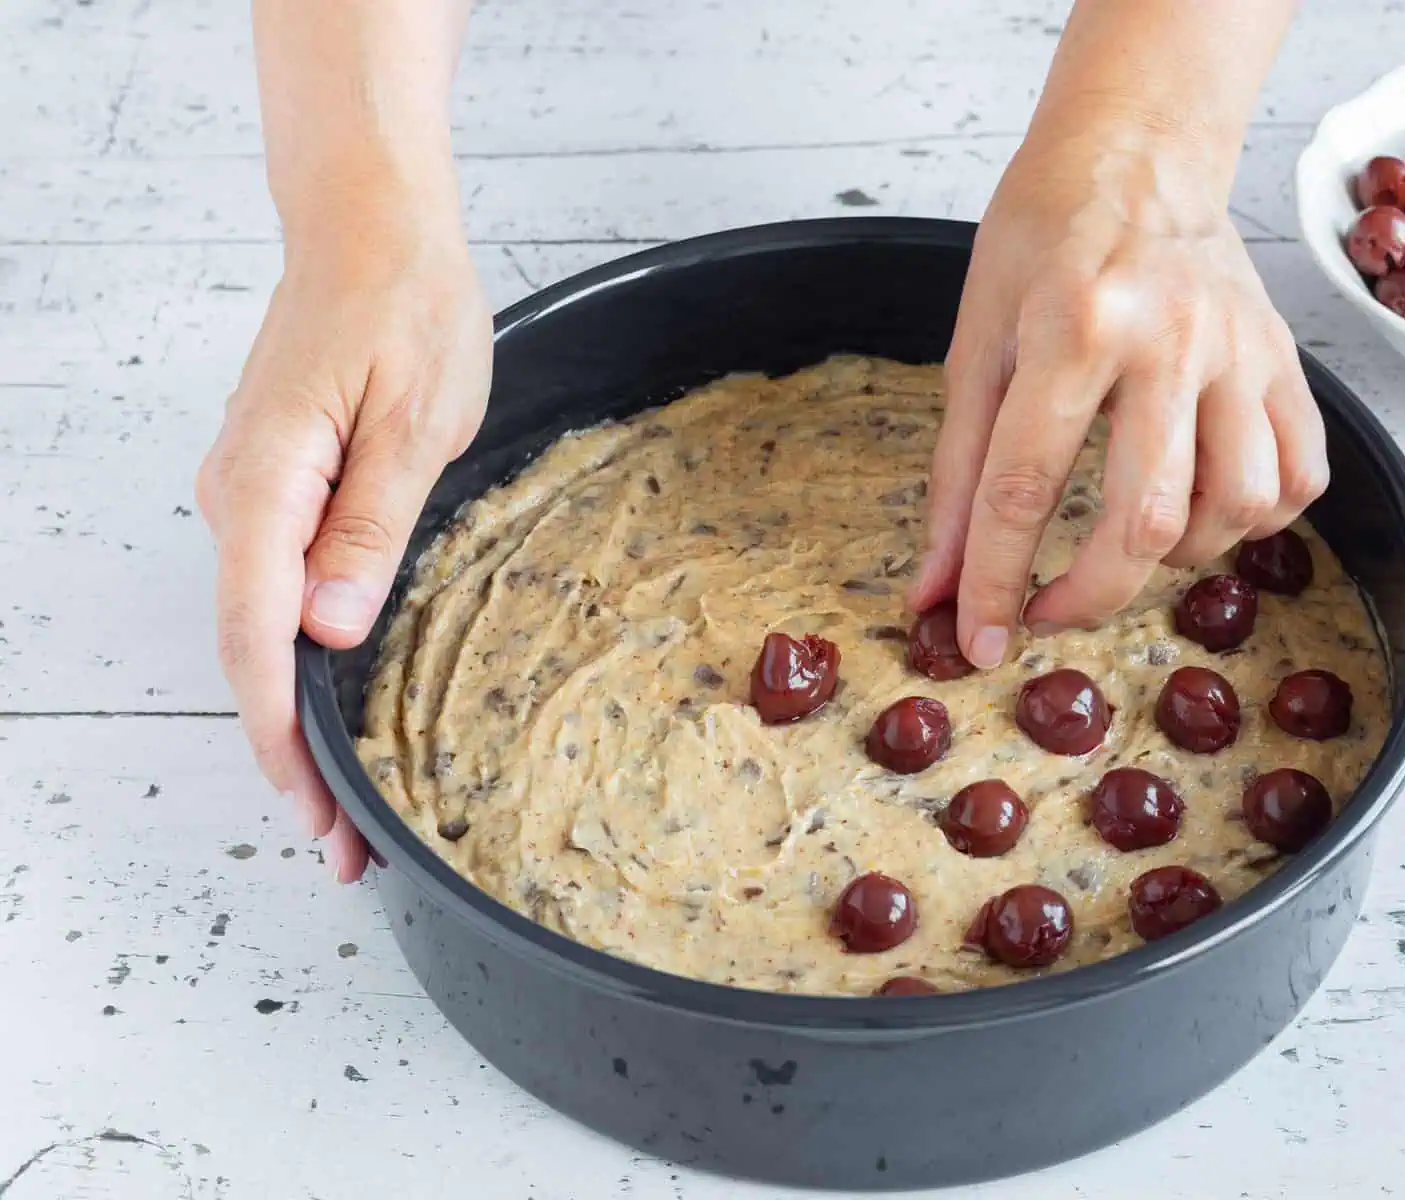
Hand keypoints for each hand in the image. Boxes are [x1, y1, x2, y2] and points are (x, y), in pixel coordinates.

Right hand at [196, 234, 490, 880]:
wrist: (372, 229)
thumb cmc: (406, 306)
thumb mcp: (415, 420)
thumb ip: (368, 527)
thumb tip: (327, 631)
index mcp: (268, 480)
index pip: (257, 636)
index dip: (283, 736)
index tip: (316, 813)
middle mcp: (240, 497)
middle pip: (253, 652)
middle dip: (294, 755)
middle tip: (345, 849)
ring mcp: (252, 495)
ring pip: (263, 630)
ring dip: (300, 716)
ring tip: (346, 802)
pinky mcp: (277, 489)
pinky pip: (278, 591)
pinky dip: (303, 658)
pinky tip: (338, 704)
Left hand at [909, 118, 1326, 663]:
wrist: (1136, 154)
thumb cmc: (1043, 240)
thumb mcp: (975, 343)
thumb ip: (956, 474)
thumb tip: (936, 589)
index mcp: (1073, 326)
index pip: (1024, 488)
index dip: (994, 583)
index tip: (977, 643)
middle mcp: (1170, 339)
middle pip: (1148, 519)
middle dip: (1091, 596)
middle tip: (1052, 610)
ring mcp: (1241, 350)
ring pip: (1237, 507)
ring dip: (1178, 557)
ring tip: (1132, 539)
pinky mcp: (1287, 359)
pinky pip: (1300, 477)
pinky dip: (1255, 519)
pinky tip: (1206, 505)